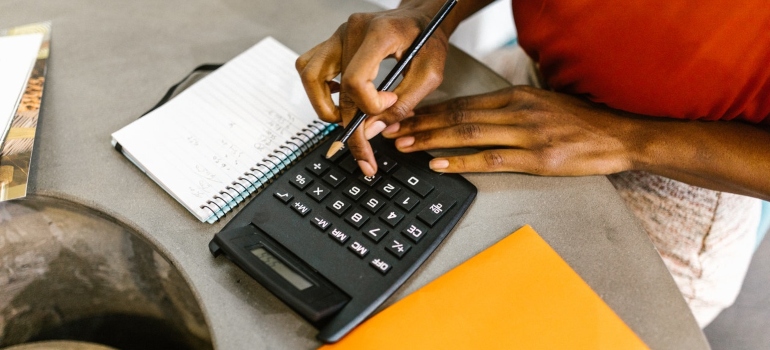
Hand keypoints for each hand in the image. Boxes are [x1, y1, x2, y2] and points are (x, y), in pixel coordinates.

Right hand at [295, 5, 450, 175]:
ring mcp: (338, 34)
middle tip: (364, 155)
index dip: (369, 105)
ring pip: (310, 76)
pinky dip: (319, 89)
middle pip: (337, 88)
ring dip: (324, 107)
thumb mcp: (429, 74)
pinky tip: (339, 98)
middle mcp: (352, 30)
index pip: (356, 80)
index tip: (388, 105)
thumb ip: (403, 104)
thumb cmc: (428, 40)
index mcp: (379, 34)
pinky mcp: (333, 41)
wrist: (422, 16)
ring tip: (346, 122)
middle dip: (351, 127)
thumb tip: (371, 132)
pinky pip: (309, 67)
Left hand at [382, 86, 640, 175]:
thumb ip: (510, 107)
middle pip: (459, 116)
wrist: (619, 137)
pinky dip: (461, 161)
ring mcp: (528, 135)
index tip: (406, 116)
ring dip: (432, 140)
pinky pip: (492, 160)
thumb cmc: (580, 122)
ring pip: (469, 134)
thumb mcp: (543, 102)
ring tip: (406, 145)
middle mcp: (518, 111)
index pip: (463, 102)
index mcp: (517, 96)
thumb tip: (476, 115)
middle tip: (392, 130)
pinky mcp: (538, 159)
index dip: (430, 110)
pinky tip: (439, 163)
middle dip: (421, 123)